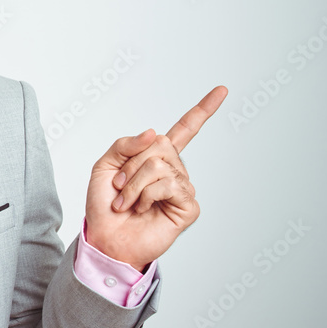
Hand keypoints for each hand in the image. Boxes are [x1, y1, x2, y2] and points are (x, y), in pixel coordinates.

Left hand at [85, 86, 227, 270]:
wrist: (105, 237)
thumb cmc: (104, 205)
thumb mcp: (104, 166)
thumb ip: (125, 144)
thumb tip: (155, 132)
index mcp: (156, 158)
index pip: (185, 130)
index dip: (203, 110)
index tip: (222, 90)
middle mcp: (174, 170)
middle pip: (161, 145)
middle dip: (131, 164)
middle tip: (120, 186)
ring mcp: (183, 188)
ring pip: (160, 165)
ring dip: (134, 183)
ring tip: (127, 201)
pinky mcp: (187, 206)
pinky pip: (169, 185)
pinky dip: (146, 195)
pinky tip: (142, 209)